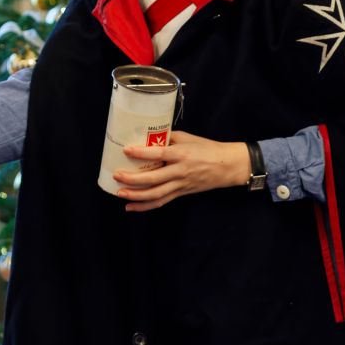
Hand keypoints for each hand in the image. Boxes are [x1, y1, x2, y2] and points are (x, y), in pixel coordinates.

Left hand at [113, 131, 250, 211]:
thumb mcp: (188, 138)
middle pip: (153, 179)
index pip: (158, 154)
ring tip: (120, 194)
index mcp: (181, 154)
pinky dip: (145, 206)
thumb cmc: (207, 148)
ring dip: (136, 195)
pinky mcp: (182, 193)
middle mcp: (180, 171)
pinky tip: (131, 207)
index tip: (126, 150)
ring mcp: (181, 184)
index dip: (141, 153)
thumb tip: (149, 137)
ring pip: (156, 194)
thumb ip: (168, 138)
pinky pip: (162, 201)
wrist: (227, 166)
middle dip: (133, 179)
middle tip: (117, 176)